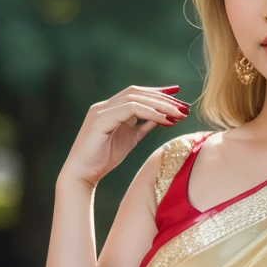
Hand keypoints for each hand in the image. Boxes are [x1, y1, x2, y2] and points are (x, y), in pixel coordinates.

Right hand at [59, 84, 189, 188]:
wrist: (83, 174)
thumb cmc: (104, 159)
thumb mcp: (130, 139)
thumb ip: (144, 126)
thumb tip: (163, 117)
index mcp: (110, 109)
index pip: (137, 93)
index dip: (158, 92)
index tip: (178, 94)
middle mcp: (104, 105)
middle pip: (138, 92)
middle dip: (163, 97)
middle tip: (184, 106)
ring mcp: (101, 111)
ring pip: (135, 98)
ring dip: (160, 105)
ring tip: (179, 113)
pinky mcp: (100, 120)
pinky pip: (130, 110)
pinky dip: (150, 113)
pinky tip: (165, 121)